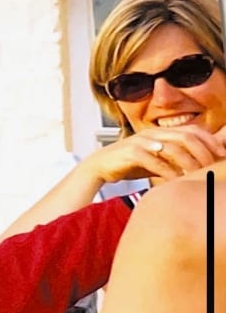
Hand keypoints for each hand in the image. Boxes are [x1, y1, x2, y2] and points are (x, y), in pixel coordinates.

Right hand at [79, 125, 225, 184]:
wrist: (99, 166)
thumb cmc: (129, 163)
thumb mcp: (156, 157)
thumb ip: (175, 157)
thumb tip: (199, 163)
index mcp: (161, 131)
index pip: (193, 131)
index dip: (210, 141)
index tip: (222, 155)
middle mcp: (154, 132)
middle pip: (187, 137)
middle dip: (204, 152)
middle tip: (213, 167)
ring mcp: (142, 141)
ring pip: (174, 148)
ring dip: (188, 163)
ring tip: (196, 176)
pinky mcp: (131, 152)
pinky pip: (155, 161)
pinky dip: (168, 172)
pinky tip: (175, 181)